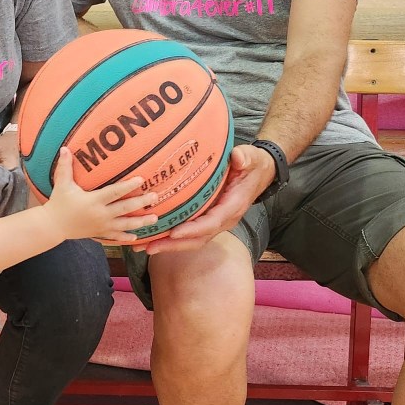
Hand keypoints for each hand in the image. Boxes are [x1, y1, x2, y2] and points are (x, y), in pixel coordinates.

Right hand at [47, 147, 156, 242]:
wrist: (53, 226)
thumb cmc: (58, 203)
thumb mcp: (61, 184)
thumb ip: (65, 167)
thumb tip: (64, 148)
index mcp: (93, 201)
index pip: (114, 192)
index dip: (128, 186)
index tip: (142, 179)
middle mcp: (100, 214)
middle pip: (125, 209)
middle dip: (141, 203)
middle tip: (155, 196)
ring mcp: (102, 226)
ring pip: (125, 225)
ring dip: (141, 222)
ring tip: (155, 217)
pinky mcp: (100, 234)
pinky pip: (116, 236)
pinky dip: (127, 236)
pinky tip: (137, 236)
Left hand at [131, 144, 273, 255]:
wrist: (259, 173)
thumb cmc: (252, 164)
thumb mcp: (250, 157)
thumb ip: (244, 157)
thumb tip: (237, 157)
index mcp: (232, 206)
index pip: (212, 222)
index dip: (193, 229)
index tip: (174, 233)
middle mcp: (224, 219)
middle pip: (198, 238)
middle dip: (173, 245)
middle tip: (149, 247)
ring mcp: (215, 222)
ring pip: (192, 239)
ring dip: (169, 245)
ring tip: (145, 246)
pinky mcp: (207, 220)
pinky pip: (190, 233)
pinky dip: (172, 237)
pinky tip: (153, 236)